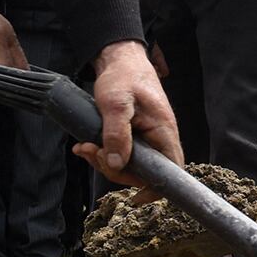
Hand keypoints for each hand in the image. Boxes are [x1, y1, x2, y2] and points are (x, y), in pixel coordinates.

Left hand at [81, 39, 180, 179]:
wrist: (119, 60)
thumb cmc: (123, 77)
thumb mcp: (115, 104)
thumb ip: (116, 134)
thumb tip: (116, 164)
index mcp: (163, 131)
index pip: (172, 170)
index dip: (158, 188)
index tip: (137, 197)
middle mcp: (159, 138)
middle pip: (145, 173)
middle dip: (115, 170)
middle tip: (93, 153)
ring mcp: (147, 138)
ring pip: (130, 165)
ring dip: (105, 162)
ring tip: (85, 147)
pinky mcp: (135, 137)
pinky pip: (122, 154)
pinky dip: (103, 154)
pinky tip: (87, 146)